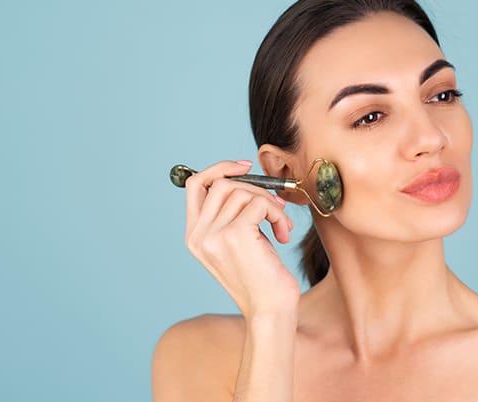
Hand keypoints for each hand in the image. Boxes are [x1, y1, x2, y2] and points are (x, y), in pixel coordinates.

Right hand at [183, 160, 299, 318]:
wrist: (270, 310)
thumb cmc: (261, 277)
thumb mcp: (239, 242)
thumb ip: (233, 213)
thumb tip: (247, 177)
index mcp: (194, 236)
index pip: (194, 185)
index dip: (218, 169)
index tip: (244, 167)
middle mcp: (198, 235)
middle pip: (221, 183)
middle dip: (255, 188)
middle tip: (275, 207)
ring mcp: (214, 235)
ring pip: (244, 192)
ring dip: (271, 205)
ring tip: (282, 226)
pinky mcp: (236, 235)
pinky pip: (260, 204)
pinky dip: (277, 214)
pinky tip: (283, 234)